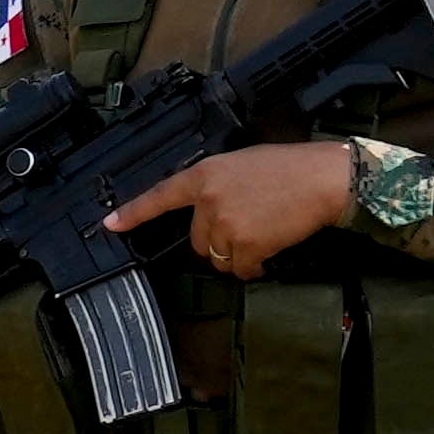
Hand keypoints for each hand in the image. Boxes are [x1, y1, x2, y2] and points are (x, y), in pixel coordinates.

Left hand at [106, 138, 362, 276]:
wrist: (323, 179)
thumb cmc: (290, 169)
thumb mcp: (241, 164)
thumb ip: (216, 186)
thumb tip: (207, 210)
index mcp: (204, 174)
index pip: (159, 196)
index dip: (133, 213)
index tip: (110, 225)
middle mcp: (208, 200)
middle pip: (196, 240)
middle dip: (218, 241)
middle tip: (247, 227)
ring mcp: (224, 224)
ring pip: (217, 258)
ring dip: (236, 256)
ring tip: (262, 234)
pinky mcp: (245, 245)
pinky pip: (241, 269)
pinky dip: (255, 267)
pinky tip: (270, 250)